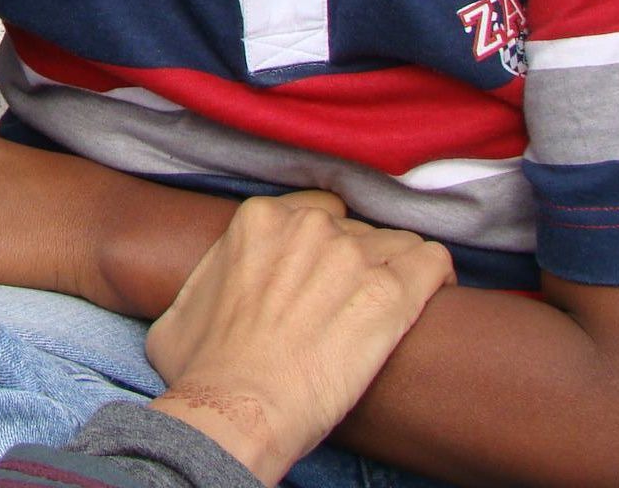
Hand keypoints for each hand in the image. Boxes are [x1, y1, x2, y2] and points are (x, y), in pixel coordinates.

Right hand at [146, 195, 455, 485]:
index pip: (317, 212)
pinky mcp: (391, 293)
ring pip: (397, 244)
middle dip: (357, 263)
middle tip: (350, 308)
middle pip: (357, 230)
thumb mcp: (182, 305)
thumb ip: (209, 278)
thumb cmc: (204, 367)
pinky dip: (436, 277)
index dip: (322, 247)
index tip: (324, 278)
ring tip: (389, 312)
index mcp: (260, 219)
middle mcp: (309, 226)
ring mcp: (352, 256)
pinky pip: (433, 261)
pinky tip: (432, 299)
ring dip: (395, 273)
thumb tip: (214, 289)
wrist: (238, 406)